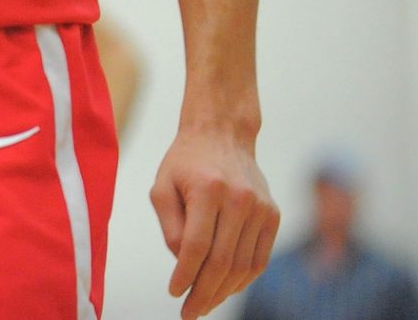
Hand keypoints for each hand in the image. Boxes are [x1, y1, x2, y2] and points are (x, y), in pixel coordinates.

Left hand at [150, 127, 279, 317]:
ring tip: (203, 304)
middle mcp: (240, 200)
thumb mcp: (162, 185)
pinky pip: (260, 258)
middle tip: (189, 312)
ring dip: (224, 291)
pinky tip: (225, 289)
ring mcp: (262, 209)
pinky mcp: (273, 216)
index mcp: (209, 190)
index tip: (174, 292)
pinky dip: (243, 279)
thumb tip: (183, 262)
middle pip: (223, 261)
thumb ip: (171, 225)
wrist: (222, 135)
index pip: (197, 246)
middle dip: (204, 292)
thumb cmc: (185, 162)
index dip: (185, 275)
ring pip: (244, 265)